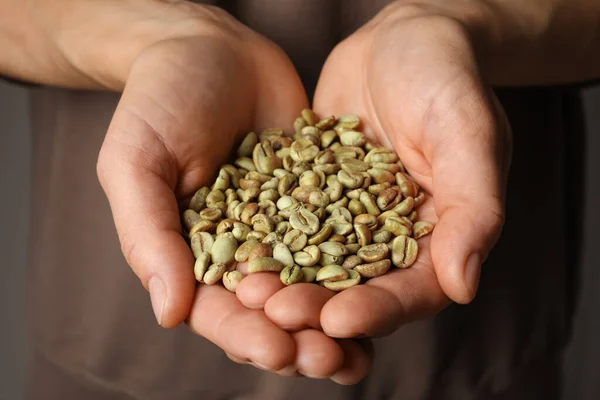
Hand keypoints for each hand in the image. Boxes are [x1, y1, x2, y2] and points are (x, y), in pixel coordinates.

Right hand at [95, 3, 370, 380]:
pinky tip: (387, 289)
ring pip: (315, 287)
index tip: (278, 349)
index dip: (246, 336)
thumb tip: (168, 314)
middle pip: (273, 313)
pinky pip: (347, 239)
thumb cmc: (160, 101)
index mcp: (195, 256)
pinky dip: (364, 267)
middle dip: (301, 341)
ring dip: (338, 320)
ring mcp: (287, 228)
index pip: (219, 311)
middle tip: (331, 360)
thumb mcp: (136, 161)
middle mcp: (244, 252)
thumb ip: (148, 234)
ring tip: (363, 348)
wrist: (212, 49)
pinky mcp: (324, 201)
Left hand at [262, 2, 510, 342]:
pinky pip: (287, 222)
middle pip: (355, 288)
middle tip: (276, 313)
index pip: (410, 292)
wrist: (402, 38)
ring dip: (284, 282)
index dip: (376, 311)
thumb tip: (464, 286)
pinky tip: (234, 249)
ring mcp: (347, 217)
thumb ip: (473, 208)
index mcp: (437, 238)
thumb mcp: (468, 135)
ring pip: (315, 263)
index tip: (338, 322)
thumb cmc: (447, 78)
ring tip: (248, 291)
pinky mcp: (314, 192)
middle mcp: (390, 238)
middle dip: (317, 307)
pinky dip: (264, 238)